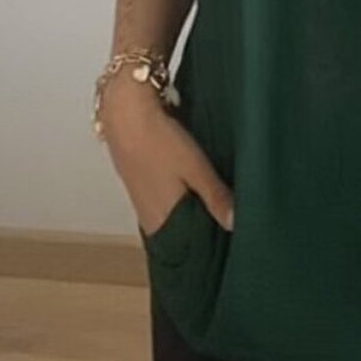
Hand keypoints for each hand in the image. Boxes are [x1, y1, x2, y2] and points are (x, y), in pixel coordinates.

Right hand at [103, 88, 234, 237]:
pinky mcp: (138, 182)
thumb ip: (215, 197)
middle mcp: (148, 216)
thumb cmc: (160, 141)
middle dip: (199, 230)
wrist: (125, 111)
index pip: (186, 248)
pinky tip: (189, 189)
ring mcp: (140, 199)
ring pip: (169, 217)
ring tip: (212, 208)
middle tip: (225, 226)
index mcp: (162, 219)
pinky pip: (161, 202)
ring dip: (188, 215)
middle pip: (177, 234)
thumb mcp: (196, 168)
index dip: (205, 246)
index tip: (226, 244)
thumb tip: (236, 225)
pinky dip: (176, 201)